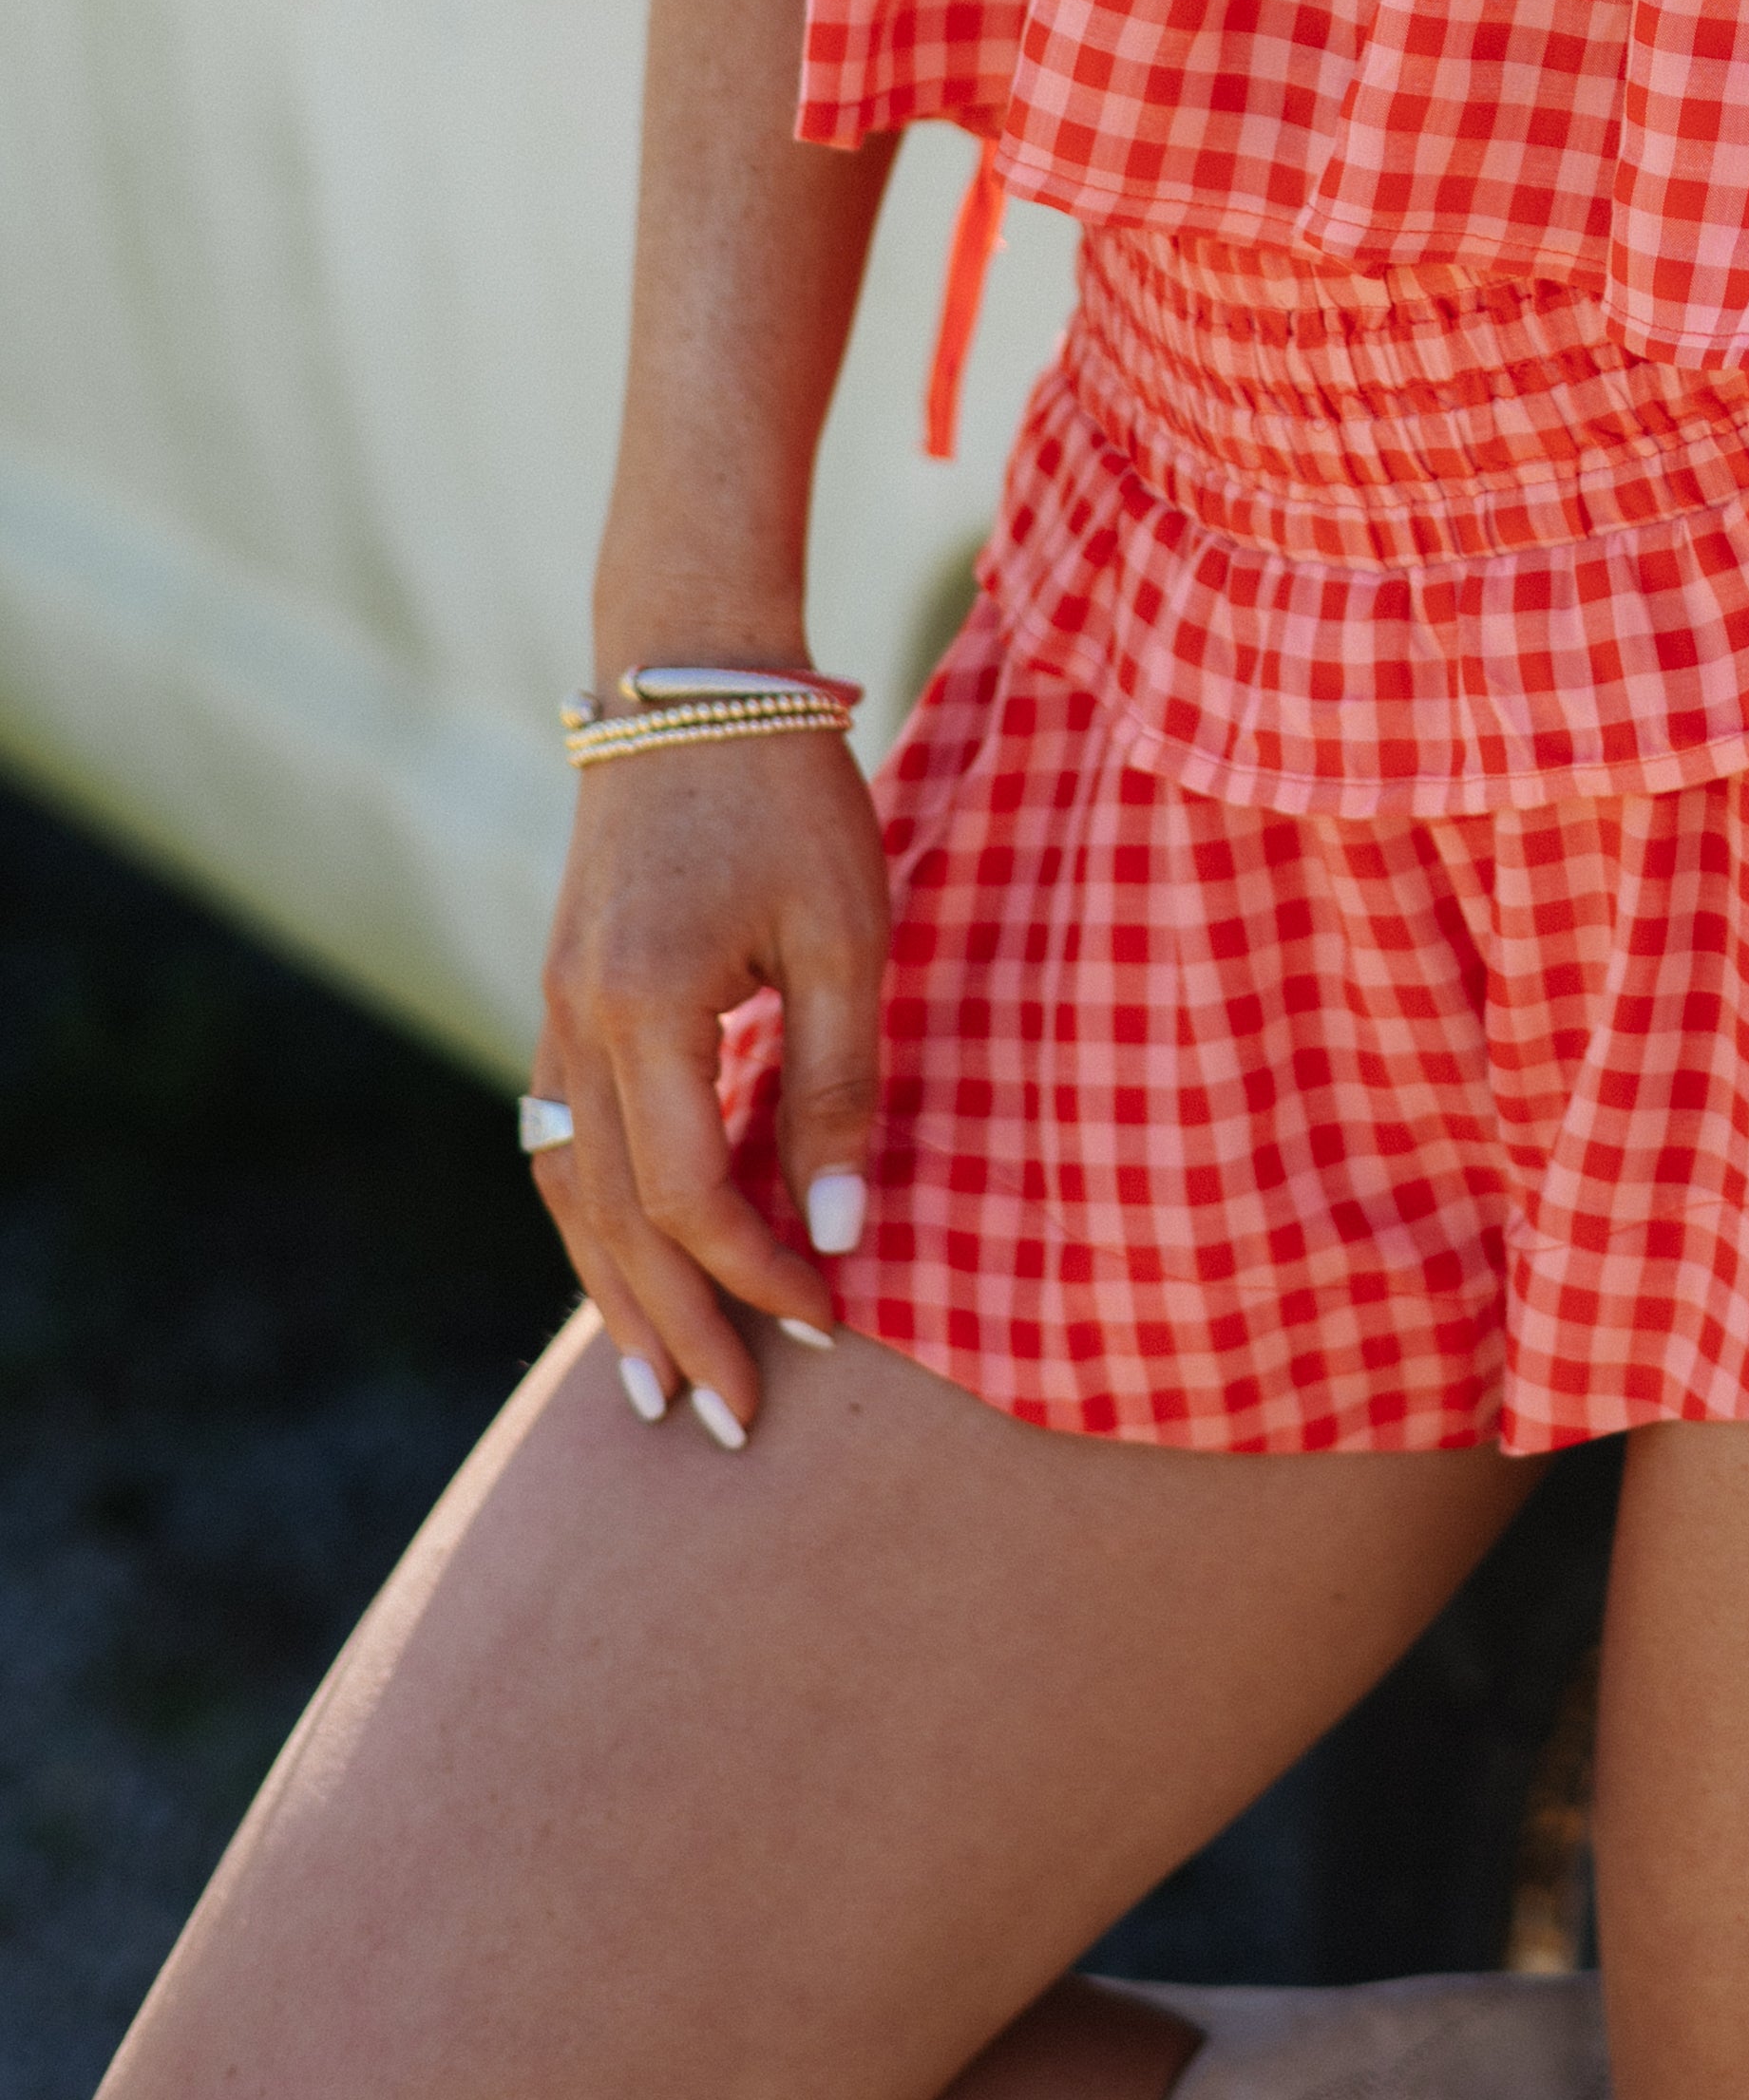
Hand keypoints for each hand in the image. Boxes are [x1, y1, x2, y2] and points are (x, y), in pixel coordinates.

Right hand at [527, 729, 888, 1450]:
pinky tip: (619, 1263)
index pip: (689, 1194)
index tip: (828, 1325)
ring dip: (612, 1292)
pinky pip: (558, 1137)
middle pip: (612, 1219)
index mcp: (645, 1008)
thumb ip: (837, 1084)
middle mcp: (576, 1023)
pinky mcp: (560, 991)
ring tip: (654, 1384)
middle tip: (729, 1424)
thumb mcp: (844, 930)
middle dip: (676, 1325)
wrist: (691, 674)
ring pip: (568, 1189)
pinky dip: (588, 1217)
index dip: (756, 1273)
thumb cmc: (788, 791)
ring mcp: (553, 1008)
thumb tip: (837, 1234)